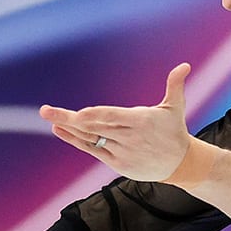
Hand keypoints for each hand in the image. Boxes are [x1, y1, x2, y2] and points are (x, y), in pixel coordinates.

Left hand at [40, 63, 198, 183]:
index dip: (96, 116)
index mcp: (141, 121)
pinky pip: (91, 150)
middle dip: (69, 119)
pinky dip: (75, 141)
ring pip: (90, 139)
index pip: (113, 118)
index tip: (79, 114)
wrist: (180, 165)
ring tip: (49, 118)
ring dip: (68, 129)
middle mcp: (129, 138)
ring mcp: (121, 152)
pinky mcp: (116, 163)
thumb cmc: (174, 131)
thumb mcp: (175, 108)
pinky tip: (60, 130)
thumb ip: (174, 86)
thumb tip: (184, 65)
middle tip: (46, 111)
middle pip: (95, 127)